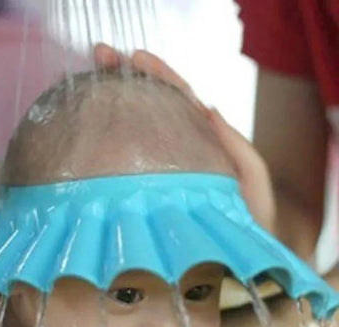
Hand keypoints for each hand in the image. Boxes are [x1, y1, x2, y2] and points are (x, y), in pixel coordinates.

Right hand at [94, 45, 275, 231]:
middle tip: (101, 56)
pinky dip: (113, 137)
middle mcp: (177, 148)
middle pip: (153, 105)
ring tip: (92, 76)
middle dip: (129, 77)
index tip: (136, 58)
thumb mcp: (251, 176)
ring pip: (138, 126)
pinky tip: (93, 124)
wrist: (234, 253)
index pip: (181, 99)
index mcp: (203, 140)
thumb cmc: (248, 217)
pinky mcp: (146, 188)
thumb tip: (209, 108)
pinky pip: (129, 158)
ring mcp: (159, 167)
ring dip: (116, 98)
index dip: (161, 75)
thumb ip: (236, 145)